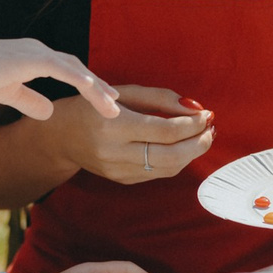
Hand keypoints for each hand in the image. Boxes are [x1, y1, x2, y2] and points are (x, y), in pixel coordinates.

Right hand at [0, 37, 120, 120]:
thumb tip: (50, 113)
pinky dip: (79, 79)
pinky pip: (61, 69)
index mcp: (33, 57)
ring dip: (96, 87)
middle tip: (116, 104)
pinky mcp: (30, 59)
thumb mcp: (8, 93)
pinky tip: (93, 90)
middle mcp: (39, 50)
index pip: (69, 69)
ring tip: (112, 105)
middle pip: (77, 68)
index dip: (88, 83)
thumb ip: (29, 101)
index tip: (105, 98)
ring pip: (75, 69)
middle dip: (99, 86)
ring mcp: (36, 52)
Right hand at [45, 85, 215, 184]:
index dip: (193, 124)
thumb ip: (160, 98)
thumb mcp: (124, 92)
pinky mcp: (121, 180)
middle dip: (198, 143)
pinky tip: (182, 147)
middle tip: (211, 129)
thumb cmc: (95, 105)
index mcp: (114, 125)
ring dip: (192, 153)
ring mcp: (118, 170)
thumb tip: (195, 108)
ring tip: (202, 136)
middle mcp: (115, 152)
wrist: (62, 135)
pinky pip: (158, 174)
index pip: (165, 130)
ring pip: (168, 168)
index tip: (207, 114)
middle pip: (171, 155)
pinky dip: (176, 161)